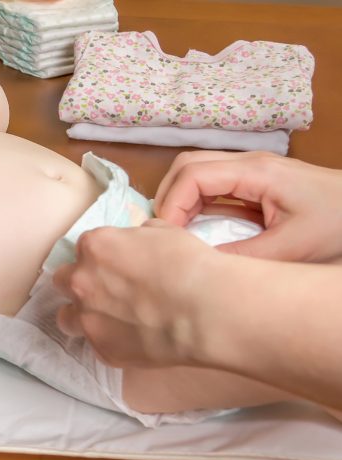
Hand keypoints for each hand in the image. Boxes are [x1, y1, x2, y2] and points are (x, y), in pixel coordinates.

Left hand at [53, 220, 221, 367]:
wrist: (207, 311)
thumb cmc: (190, 265)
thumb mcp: (164, 232)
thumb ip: (136, 236)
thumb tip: (135, 242)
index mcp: (94, 247)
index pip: (84, 248)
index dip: (102, 256)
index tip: (116, 264)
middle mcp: (81, 281)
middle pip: (64, 280)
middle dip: (82, 283)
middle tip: (107, 290)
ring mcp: (88, 318)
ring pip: (66, 317)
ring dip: (82, 315)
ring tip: (107, 319)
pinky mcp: (102, 349)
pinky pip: (96, 344)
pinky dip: (110, 340)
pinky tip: (132, 339)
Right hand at [154, 151, 341, 262]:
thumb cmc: (338, 226)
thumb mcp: (291, 248)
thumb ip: (241, 257)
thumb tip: (197, 264)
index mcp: (256, 172)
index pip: (192, 175)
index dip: (172, 204)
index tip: (169, 237)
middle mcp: (249, 163)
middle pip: (188, 165)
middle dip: (168, 197)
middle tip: (167, 234)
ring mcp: (252, 170)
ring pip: (197, 172)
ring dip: (180, 199)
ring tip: (178, 233)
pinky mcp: (255, 182)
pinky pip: (213, 185)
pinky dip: (195, 203)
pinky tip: (197, 229)